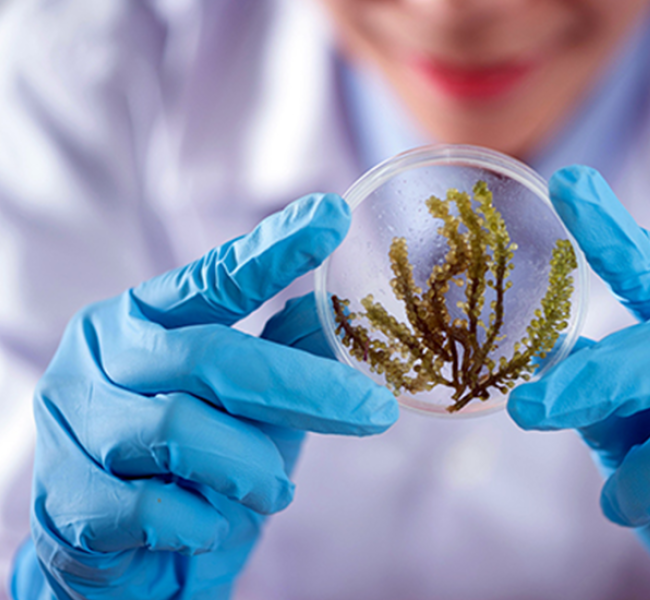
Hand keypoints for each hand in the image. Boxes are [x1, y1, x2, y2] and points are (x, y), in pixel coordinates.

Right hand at [15, 194, 397, 598]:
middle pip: (212, 356)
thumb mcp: (245, 404)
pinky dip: (206, 521)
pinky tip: (209, 525)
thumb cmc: (192, 466)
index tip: (334, 216)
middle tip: (376, 410)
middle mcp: (101, 357)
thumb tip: (340, 307)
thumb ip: (283, 353)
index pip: (213, 277)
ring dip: (252, 469)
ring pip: (184, 432)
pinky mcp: (70, 499)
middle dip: (304, 387)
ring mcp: (76, 425)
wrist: (125, 561)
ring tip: (274, 490)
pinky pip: (160, 507)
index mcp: (141, 319)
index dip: (274, 249)